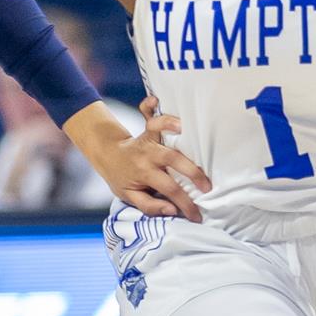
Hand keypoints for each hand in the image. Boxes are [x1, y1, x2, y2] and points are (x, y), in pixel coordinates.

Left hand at [66, 98, 211, 221]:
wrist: (107, 154)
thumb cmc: (122, 178)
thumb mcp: (130, 197)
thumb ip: (150, 206)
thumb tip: (172, 209)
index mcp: (143, 174)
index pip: (169, 189)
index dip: (185, 204)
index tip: (197, 216)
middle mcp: (147, 155)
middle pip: (172, 159)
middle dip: (192, 171)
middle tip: (208, 186)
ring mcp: (147, 139)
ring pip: (160, 131)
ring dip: (172, 126)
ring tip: (186, 129)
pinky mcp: (147, 128)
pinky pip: (147, 114)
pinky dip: (149, 106)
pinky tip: (155, 100)